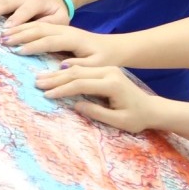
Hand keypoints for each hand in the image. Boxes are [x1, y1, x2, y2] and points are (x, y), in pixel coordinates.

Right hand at [1, 23, 127, 65]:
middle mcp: (66, 30)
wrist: (113, 47)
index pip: (50, 40)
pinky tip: (11, 31)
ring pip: (37, 25)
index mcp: (74, 39)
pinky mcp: (58, 30)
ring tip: (2, 35)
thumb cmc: (105, 59)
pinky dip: (23, 27)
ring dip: (19, 29)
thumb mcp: (97, 66)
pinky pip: (38, 25)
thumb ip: (80, 66)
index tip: (18, 51)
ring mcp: (61, 28)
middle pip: (39, 28)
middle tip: (3, 40)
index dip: (34, 45)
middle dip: (20, 33)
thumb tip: (62, 66)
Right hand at [35, 65, 169, 132]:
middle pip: (76, 73)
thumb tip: (75, 105)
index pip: (81, 84)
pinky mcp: (105, 70)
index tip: (47, 95)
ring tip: (41, 78)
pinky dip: (67, 71)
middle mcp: (109, 72)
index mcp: (112, 84)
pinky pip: (82, 68)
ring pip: (77, 68)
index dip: (63, 89)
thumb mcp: (118, 121)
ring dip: (58, 73)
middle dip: (56, 79)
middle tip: (37, 83)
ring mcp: (107, 69)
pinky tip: (54, 73)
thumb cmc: (136, 118)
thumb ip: (97, 112)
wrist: (151, 108)